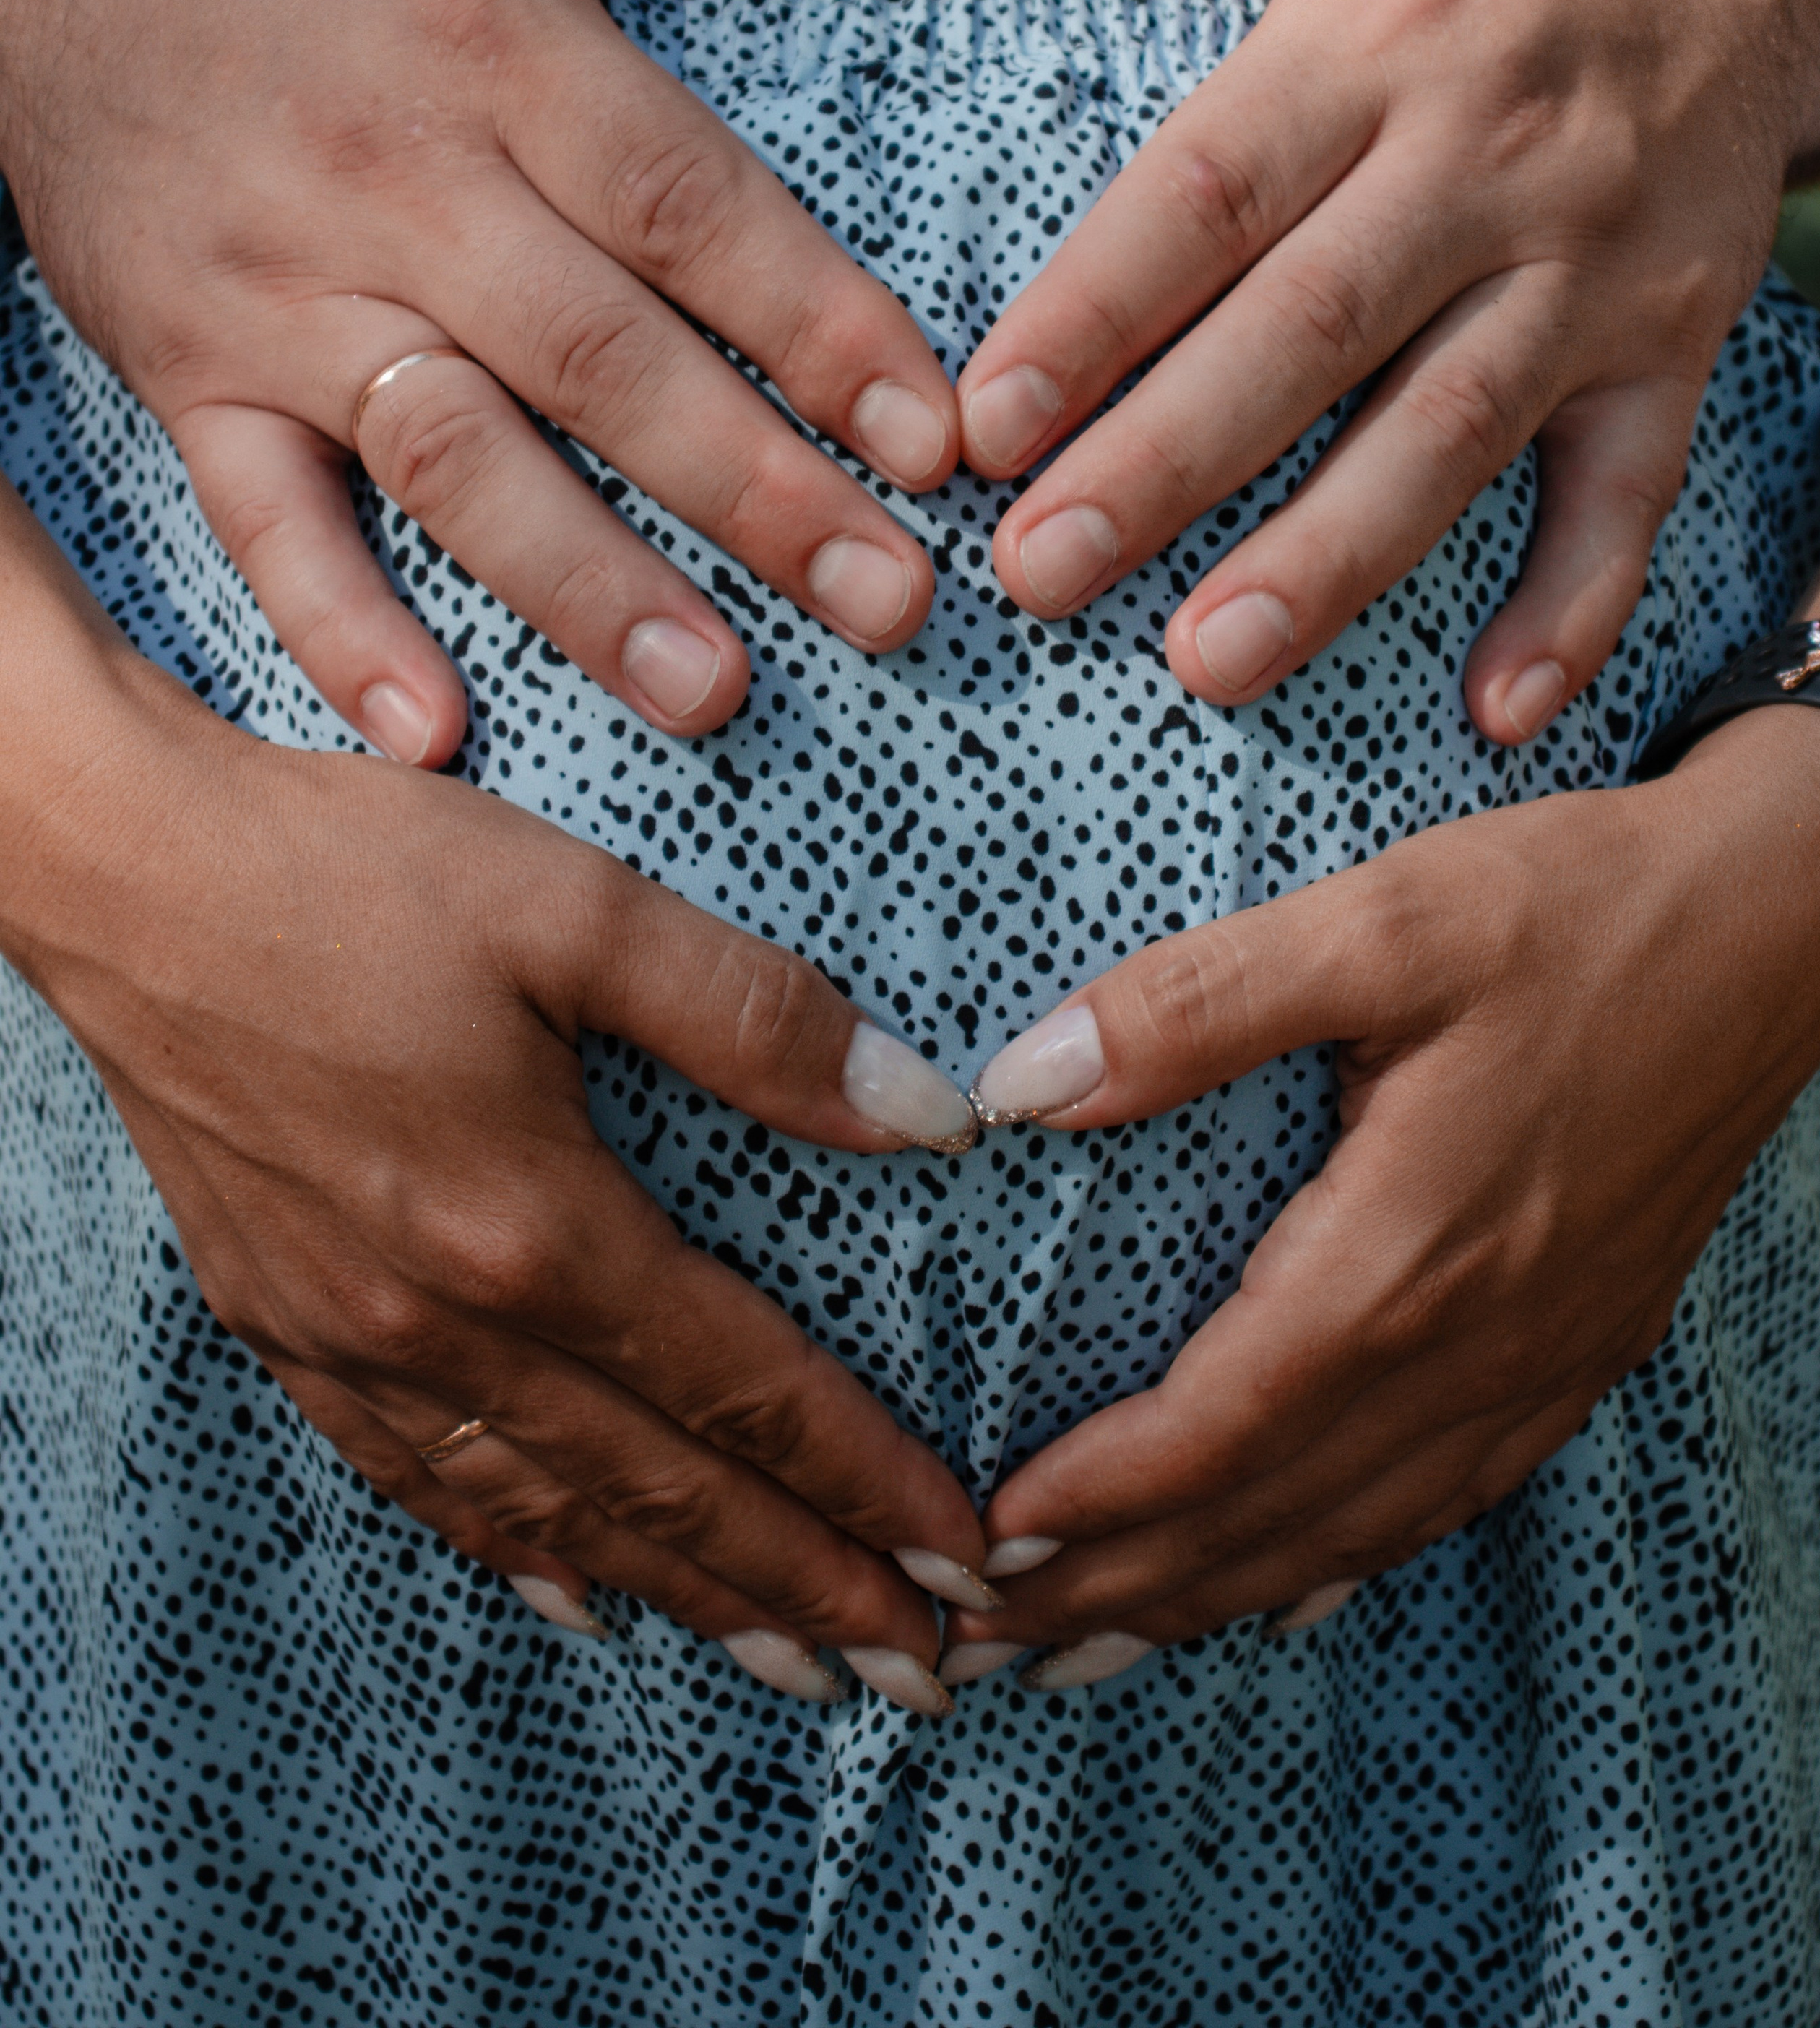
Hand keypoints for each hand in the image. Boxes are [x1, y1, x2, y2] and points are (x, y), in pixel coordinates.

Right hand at [0, 0, 953, 762]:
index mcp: (500, 45)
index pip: (684, 205)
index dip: (816, 323)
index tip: (932, 437)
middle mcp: (396, 182)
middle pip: (595, 358)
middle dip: (752, 491)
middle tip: (888, 604)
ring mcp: (284, 292)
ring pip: (449, 458)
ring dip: (584, 586)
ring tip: (713, 693)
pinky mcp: (189, 371)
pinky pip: (261, 519)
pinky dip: (336, 629)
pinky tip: (434, 739)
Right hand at [0, 487, 988, 1713]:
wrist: (125, 878)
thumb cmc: (349, 875)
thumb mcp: (577, 906)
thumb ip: (757, 1017)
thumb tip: (925, 1115)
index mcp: (534, 1227)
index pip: (743, 1391)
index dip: (862, 1484)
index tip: (961, 1560)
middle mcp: (443, 1321)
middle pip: (661, 1489)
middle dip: (805, 1590)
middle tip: (922, 1677)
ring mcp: (351, 1339)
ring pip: (548, 1513)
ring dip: (682, 1596)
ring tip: (789, 1667)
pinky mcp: (283, 1321)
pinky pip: (416, 1480)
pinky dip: (515, 1551)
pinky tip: (574, 1592)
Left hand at [934, 0, 1819, 742]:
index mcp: (1379, 29)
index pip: (1214, 185)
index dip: (1097, 307)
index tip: (982, 421)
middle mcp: (1492, 155)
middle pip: (1315, 328)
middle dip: (1173, 462)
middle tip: (1039, 574)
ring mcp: (1594, 260)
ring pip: (1453, 428)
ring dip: (1333, 558)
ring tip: (1204, 663)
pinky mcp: (1674, 337)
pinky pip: (1630, 490)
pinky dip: (1574, 607)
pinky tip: (1494, 715)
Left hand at [943, 694, 1819, 1679]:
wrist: (1780, 922)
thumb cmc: (1577, 908)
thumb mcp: (1379, 922)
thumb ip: (1195, 1004)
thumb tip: (1023, 1083)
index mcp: (1405, 1254)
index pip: (1216, 1429)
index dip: (1096, 1501)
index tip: (980, 1542)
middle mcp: (1476, 1343)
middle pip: (1271, 1515)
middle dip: (1120, 1588)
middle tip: (988, 1642)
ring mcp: (1542, 1358)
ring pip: (1357, 1530)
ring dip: (1216, 1597)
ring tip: (1099, 1645)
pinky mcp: (1586, 1342)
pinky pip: (1450, 1496)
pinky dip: (1347, 1559)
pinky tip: (1294, 1588)